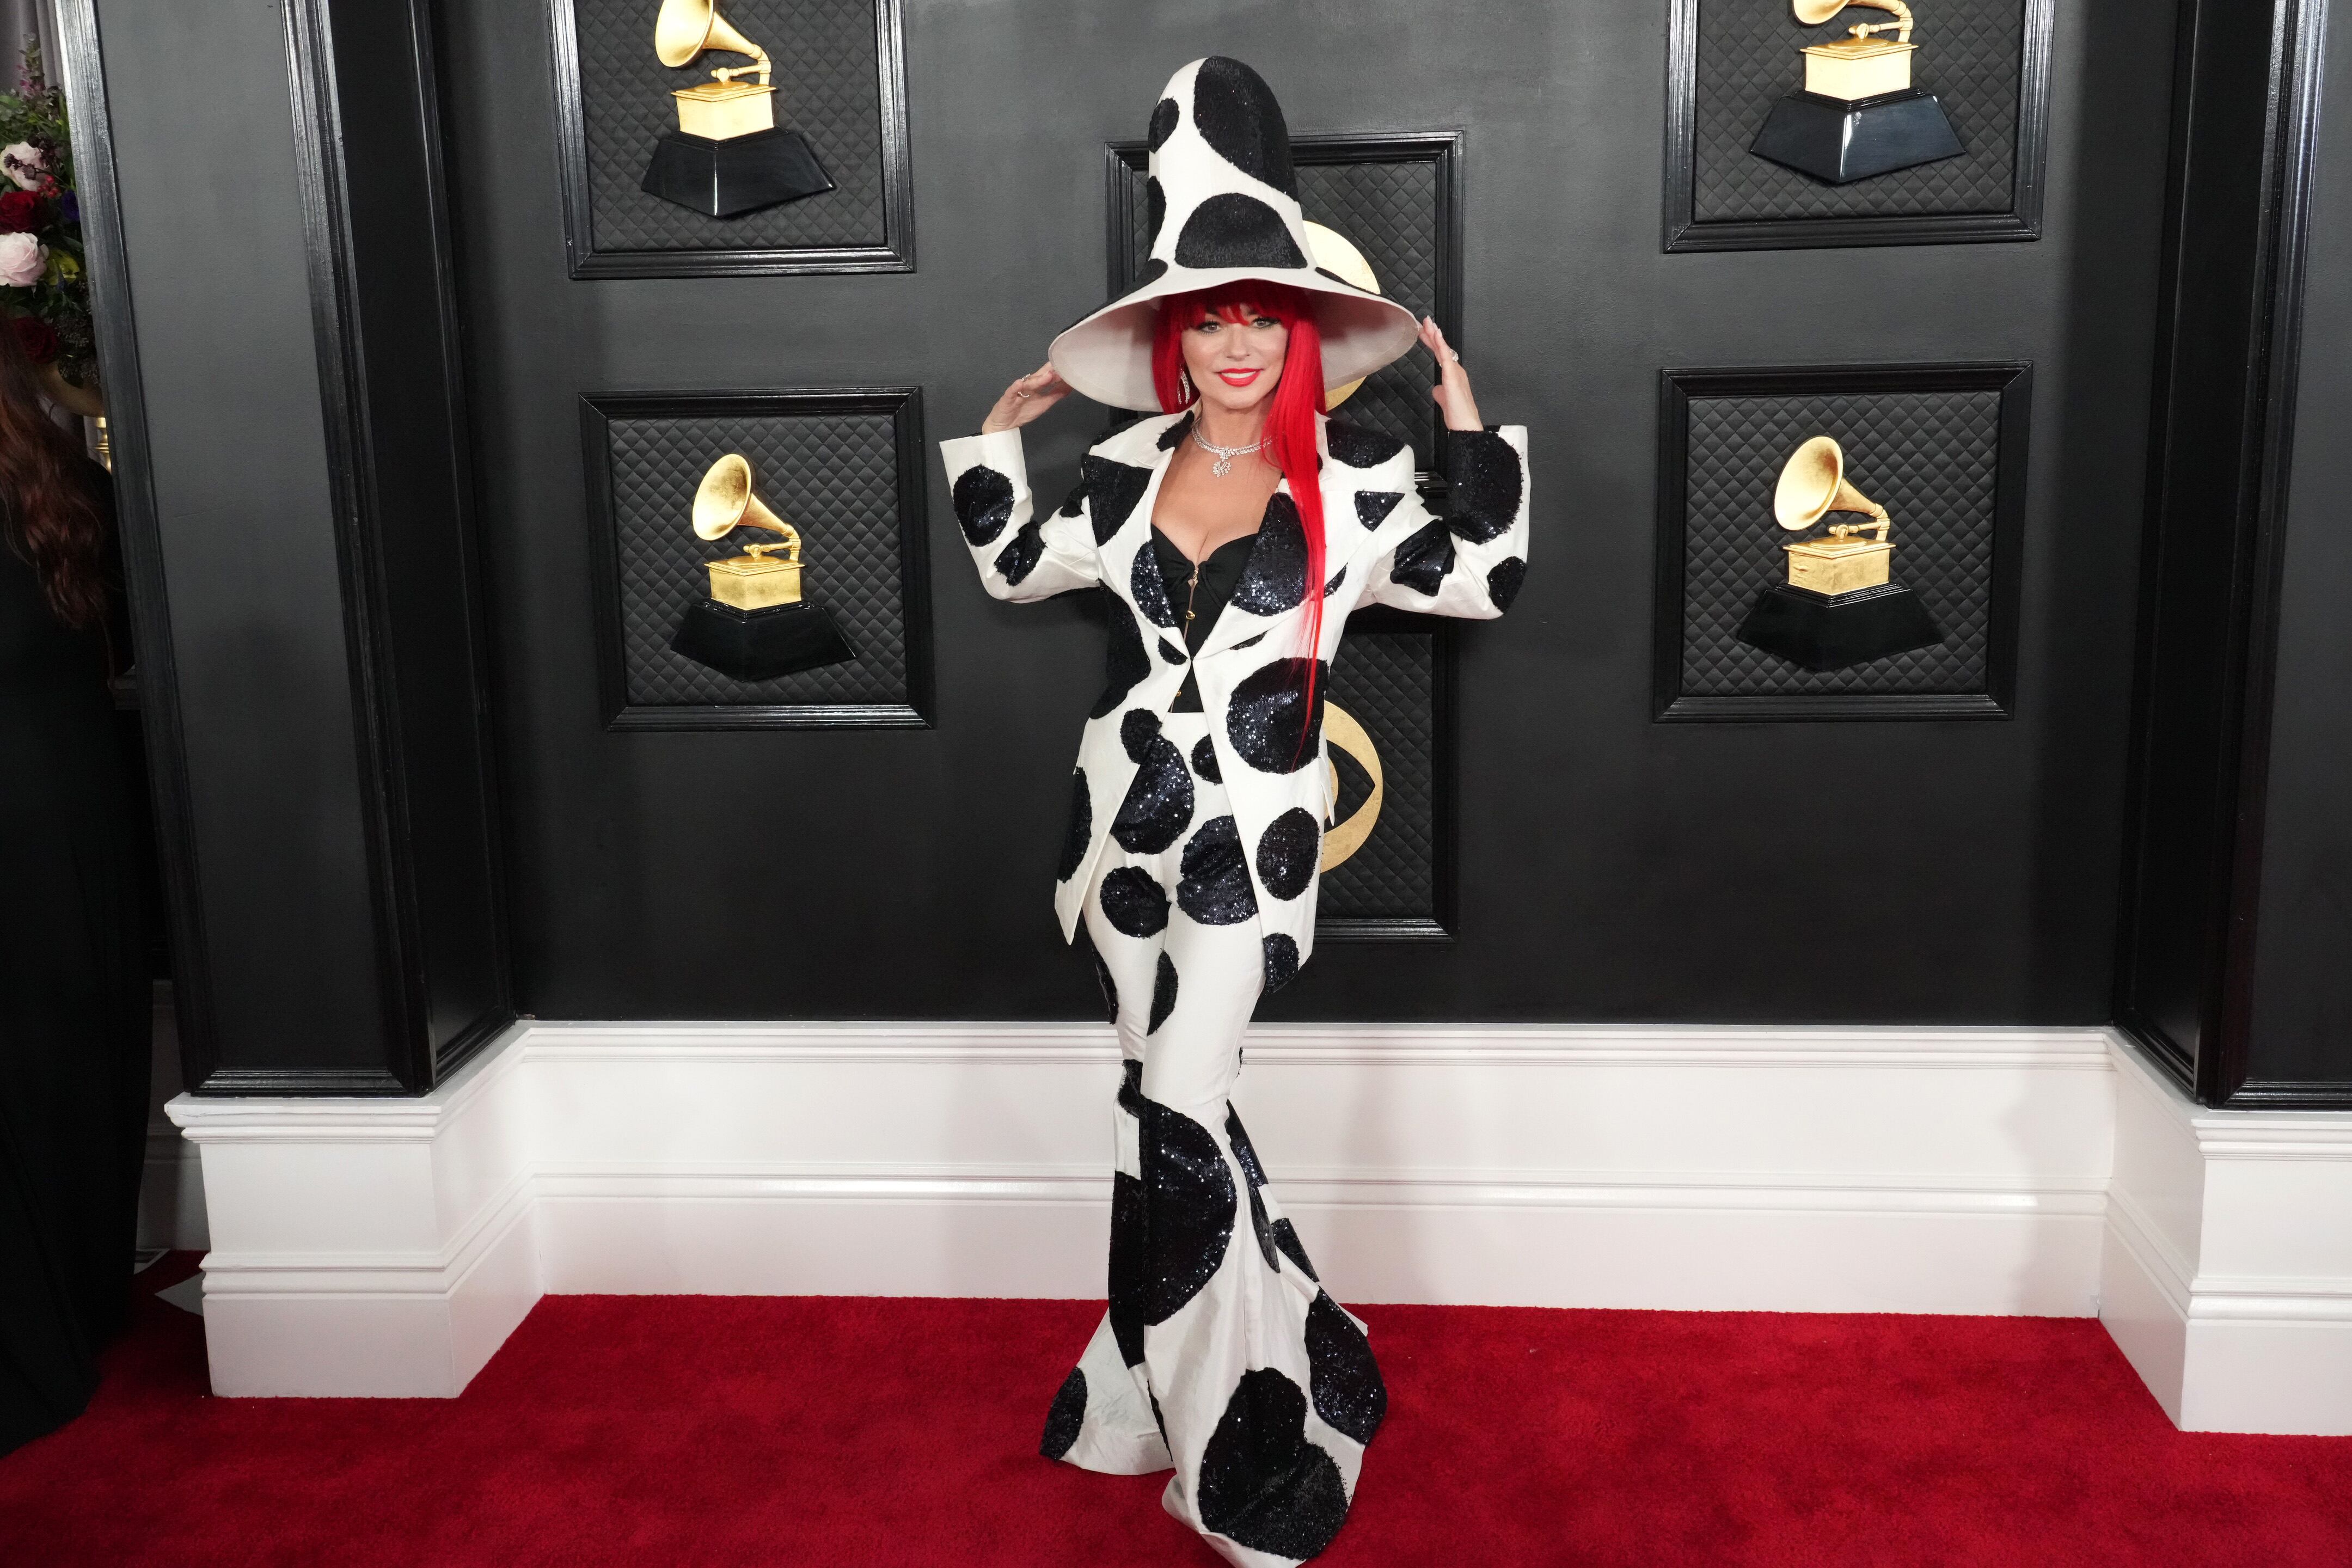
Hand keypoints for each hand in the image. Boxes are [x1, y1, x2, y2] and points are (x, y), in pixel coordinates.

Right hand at [980, 363, 1072, 434]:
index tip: (1069, 368)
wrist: (1005, 424)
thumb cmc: (1023, 412)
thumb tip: (1069, 387)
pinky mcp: (1008, 398)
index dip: (1057, 372)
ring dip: (1038, 379)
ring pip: (1028, 383)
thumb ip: (1056, 395)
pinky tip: (1019, 384)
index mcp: (1036, 386)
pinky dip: (1015, 387)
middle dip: (1049, 370)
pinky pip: (1012, 391)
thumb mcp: (1044, 404)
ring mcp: (1017, 391)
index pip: (1048, 376)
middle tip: (1060, 365)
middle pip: (1039, 376)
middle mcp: (1028, 386)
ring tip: (1048, 376)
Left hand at [1419, 317, 1482, 431]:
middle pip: (1442, 349)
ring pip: (1443, 350)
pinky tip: (1436, 335)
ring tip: (1428, 324)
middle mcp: (1456, 370)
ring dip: (1435, 336)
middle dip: (1432, 334)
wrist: (1465, 425)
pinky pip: (1446, 357)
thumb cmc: (1457, 414)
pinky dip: (1441, 345)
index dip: (1433, 343)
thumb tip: (1436, 388)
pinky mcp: (1453, 376)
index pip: (1440, 355)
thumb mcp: (1443, 400)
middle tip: (1424, 322)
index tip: (1424, 333)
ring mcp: (1456, 372)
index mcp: (1453, 375)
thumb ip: (1440, 391)